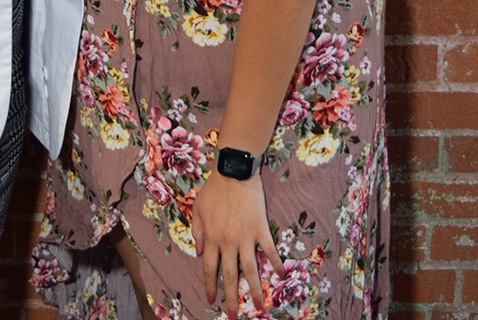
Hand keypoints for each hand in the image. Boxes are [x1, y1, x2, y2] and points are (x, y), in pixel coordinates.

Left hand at [190, 168, 278, 312]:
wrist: (234, 172)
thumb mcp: (197, 209)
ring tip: (258, 306)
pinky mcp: (261, 229)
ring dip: (255, 289)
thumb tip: (200, 252)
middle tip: (232, 316)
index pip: (209, 268)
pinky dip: (275, 263)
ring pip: (250, 269)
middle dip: (231, 298)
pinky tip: (281, 275)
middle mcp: (228, 242)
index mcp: (212, 238)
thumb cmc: (214, 189)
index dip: (210, 285)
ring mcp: (246, 237)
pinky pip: (269, 250)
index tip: (211, 299)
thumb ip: (197, 231)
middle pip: (230, 276)